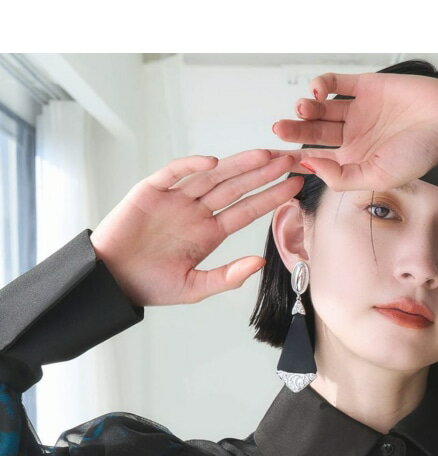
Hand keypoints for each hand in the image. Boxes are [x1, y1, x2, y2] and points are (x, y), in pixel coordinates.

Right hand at [89, 150, 303, 305]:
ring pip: (212, 176)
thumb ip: (227, 277)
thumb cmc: (151, 286)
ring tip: (264, 155)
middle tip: (290, 159)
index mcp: (209, 233)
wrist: (111, 281)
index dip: (271, 197)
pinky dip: (192, 166)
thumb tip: (260, 263)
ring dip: (238, 165)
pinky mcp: (150, 191)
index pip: (247, 209)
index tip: (295, 186)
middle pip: (236, 187)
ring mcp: (174, 199)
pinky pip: (174, 173)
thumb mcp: (195, 288)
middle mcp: (196, 212)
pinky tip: (214, 162)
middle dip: (263, 173)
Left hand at [271, 72, 437, 191]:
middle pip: (314, 133)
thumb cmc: (419, 156)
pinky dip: (322, 86)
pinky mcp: (366, 86)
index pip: (318, 160)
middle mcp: (354, 136)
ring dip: (307, 109)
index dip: (297, 158)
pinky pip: (337, 84)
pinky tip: (318, 93)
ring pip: (322, 109)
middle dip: (295, 131)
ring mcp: (359, 111)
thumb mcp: (376, 178)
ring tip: (304, 110)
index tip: (278, 160)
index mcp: (355, 161)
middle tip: (280, 129)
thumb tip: (307, 164)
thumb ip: (340, 177)